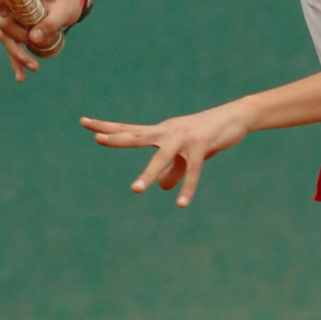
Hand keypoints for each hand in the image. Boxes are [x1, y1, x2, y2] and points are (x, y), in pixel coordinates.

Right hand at [0, 0, 82, 82]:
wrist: (71, 3)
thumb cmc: (67, 1)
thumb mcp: (64, 10)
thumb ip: (50, 23)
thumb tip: (32, 40)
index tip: (5, 13)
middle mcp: (14, 5)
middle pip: (5, 24)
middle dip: (18, 39)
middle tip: (37, 44)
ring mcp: (14, 19)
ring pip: (7, 38)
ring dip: (17, 55)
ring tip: (34, 67)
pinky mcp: (19, 32)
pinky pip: (13, 48)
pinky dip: (16, 62)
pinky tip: (21, 77)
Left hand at [80, 101, 253, 206]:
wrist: (236, 116)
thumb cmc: (208, 134)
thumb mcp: (187, 154)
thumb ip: (173, 170)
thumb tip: (163, 187)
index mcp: (160, 132)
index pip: (129, 128)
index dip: (107, 126)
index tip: (84, 122)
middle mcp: (167, 131)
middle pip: (137, 135)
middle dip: (117, 138)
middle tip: (97, 138)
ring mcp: (184, 136)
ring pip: (162, 156)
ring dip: (149, 174)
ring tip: (135, 190)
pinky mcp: (201, 144)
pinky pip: (192, 169)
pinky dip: (188, 186)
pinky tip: (181, 203)